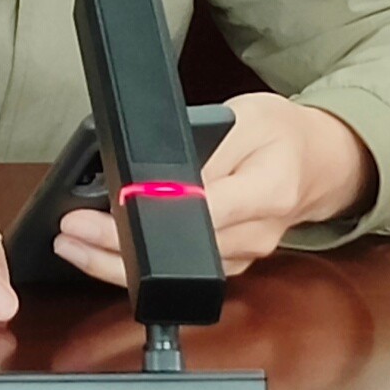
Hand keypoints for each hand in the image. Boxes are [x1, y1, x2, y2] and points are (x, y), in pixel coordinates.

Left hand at [54, 86, 376, 285]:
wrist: (319, 161)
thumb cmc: (281, 133)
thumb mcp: (248, 116)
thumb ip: (208, 146)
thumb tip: (162, 176)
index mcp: (267, 192)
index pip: (200, 213)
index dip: (147, 216)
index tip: (104, 211)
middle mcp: (256, 235)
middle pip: (180, 256)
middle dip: (116, 247)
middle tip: (69, 233)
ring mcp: (243, 256)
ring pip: (174, 274)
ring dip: (118, 263)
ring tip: (72, 242)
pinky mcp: (229, 264)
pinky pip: (179, 273)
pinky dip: (138, 267)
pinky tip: (101, 254)